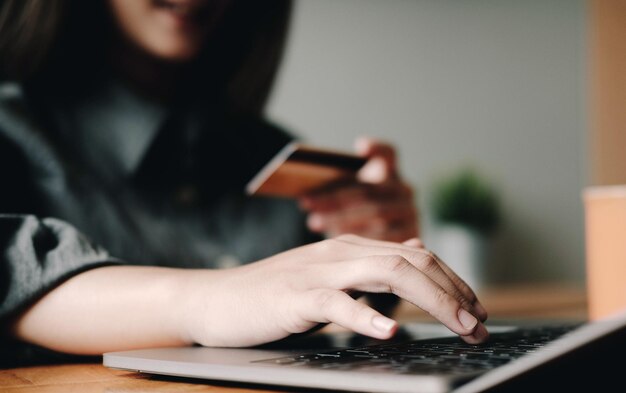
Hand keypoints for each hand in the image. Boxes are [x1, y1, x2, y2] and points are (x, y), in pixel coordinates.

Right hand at [182, 235, 488, 347]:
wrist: (217, 299)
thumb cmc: (274, 294)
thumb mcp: (328, 276)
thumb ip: (368, 268)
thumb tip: (411, 256)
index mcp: (351, 249)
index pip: (415, 255)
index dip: (452, 280)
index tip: (476, 308)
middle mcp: (341, 253)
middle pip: (411, 262)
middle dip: (453, 292)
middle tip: (480, 324)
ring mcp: (319, 272)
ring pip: (386, 273)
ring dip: (431, 300)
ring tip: (459, 325)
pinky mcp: (296, 297)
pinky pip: (337, 303)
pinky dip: (366, 316)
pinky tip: (389, 330)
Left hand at [300, 137, 417, 241]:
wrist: (381, 251)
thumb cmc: (357, 218)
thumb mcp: (348, 199)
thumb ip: (334, 189)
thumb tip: (305, 195)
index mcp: (389, 173)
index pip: (387, 153)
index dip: (377, 148)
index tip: (361, 147)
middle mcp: (403, 190)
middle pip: (368, 190)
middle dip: (334, 197)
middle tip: (307, 201)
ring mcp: (410, 212)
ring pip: (375, 214)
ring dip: (340, 218)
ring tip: (314, 221)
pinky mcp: (411, 235)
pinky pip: (383, 236)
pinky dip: (357, 238)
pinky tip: (335, 238)